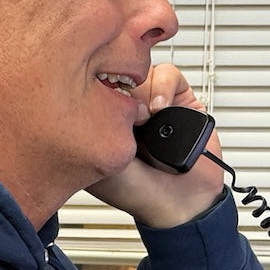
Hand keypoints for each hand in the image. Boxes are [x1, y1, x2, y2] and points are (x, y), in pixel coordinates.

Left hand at [83, 63, 226, 228]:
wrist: (180, 200)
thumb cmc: (137, 190)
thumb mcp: (98, 163)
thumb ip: (91, 129)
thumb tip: (90, 95)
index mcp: (97, 120)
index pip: (89, 86)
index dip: (92, 88)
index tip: (97, 102)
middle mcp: (123, 107)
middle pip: (115, 73)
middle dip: (119, 86)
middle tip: (125, 112)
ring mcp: (150, 101)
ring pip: (140, 69)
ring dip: (142, 90)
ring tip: (147, 115)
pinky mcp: (178, 98)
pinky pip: (168, 74)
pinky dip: (164, 87)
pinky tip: (161, 109)